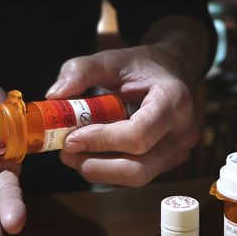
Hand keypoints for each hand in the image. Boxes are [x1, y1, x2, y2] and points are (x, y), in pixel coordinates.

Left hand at [47, 43, 198, 186]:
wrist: (170, 70)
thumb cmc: (140, 65)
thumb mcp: (110, 58)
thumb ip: (81, 71)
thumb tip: (53, 95)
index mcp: (174, 100)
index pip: (138, 134)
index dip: (101, 141)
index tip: (71, 138)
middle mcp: (182, 131)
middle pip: (139, 168)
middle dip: (96, 166)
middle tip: (66, 152)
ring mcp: (178, 151)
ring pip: (136, 177)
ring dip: (99, 170)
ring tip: (73, 152)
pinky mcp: (168, 162)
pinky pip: (136, 174)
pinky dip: (108, 168)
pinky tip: (90, 152)